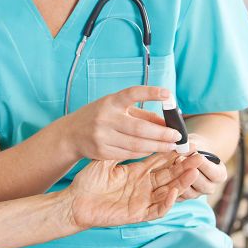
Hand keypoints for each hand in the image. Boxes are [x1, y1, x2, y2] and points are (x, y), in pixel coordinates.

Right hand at [62, 86, 182, 161]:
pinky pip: (128, 154)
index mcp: (110, 102)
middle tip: (177, 136)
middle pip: (139, 128)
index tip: (168, 94)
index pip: (132, 94)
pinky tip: (153, 151)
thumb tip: (168, 121)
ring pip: (136, 145)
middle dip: (162, 133)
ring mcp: (102, 136)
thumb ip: (141, 114)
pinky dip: (144, 153)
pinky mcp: (102, 152)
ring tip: (170, 146)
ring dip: (157, 146)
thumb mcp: (116, 109)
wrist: (70, 134)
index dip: (150, 93)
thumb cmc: (99, 117)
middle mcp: (105, 118)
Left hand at [66, 152, 203, 227]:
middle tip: (198, 154)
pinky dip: (167, 201)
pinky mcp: (137, 214)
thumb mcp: (104, 161)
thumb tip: (130, 130)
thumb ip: (119, 150)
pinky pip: (157, 209)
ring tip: (194, 170)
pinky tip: (175, 191)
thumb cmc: (87, 182)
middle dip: (184, 166)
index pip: (159, 162)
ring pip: (168, 192)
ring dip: (182, 182)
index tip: (184, 143)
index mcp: (136, 174)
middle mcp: (142, 187)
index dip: (172, 154)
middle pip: (169, 176)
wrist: (75, 202)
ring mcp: (141, 201)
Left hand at [174, 134, 227, 200]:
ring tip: (170, 167)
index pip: (214, 173)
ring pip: (189, 192)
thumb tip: (183, 147)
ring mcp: (196, 194)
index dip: (205, 165)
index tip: (197, 155)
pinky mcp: (183, 198)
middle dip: (190, 172)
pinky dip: (170, 188)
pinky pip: (177, 196)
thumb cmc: (195, 148)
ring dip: (179, 180)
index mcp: (219, 175)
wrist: (189, 155)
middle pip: (202, 185)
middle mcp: (210, 187)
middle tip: (179, 160)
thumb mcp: (195, 144)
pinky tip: (162, 177)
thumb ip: (191, 147)